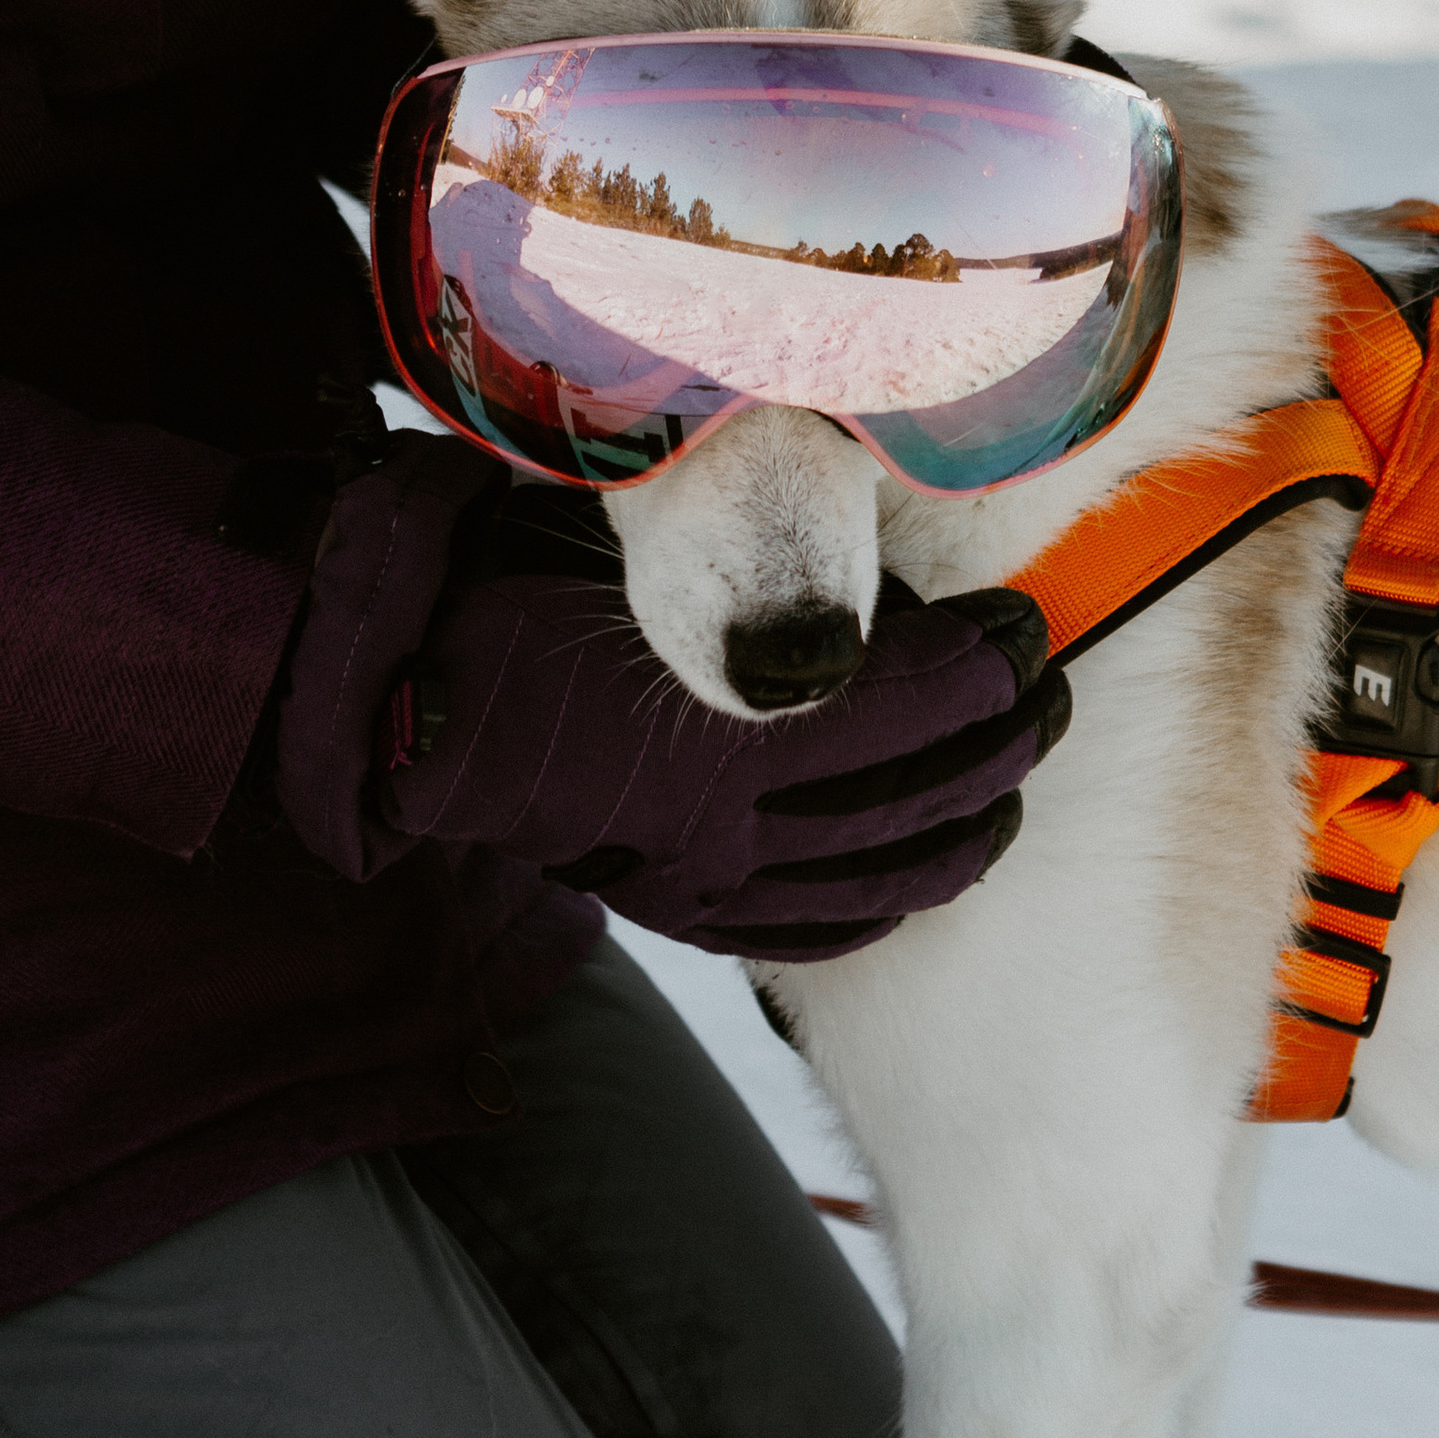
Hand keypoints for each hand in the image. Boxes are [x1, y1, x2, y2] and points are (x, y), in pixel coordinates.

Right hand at [368, 563, 1068, 959]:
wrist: (389, 695)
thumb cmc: (507, 580)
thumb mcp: (631, 530)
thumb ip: (753, 545)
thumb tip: (870, 504)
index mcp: (715, 713)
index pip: (909, 701)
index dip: (987, 666)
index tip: (1023, 626)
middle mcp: (720, 814)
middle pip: (917, 789)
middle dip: (1005, 741)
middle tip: (1049, 691)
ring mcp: (699, 875)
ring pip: (883, 871)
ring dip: (970, 823)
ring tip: (1018, 774)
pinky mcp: (675, 909)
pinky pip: (813, 933)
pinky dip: (888, 904)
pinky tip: (929, 873)